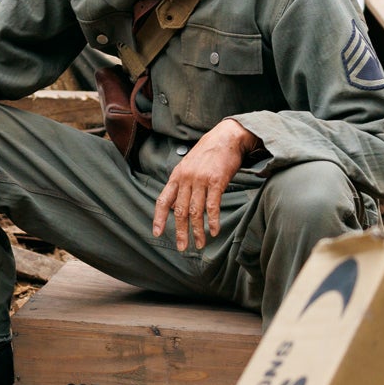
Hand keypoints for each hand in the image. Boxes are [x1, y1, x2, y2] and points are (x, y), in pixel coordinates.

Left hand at [152, 119, 260, 251]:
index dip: (159, 218)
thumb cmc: (208, 153)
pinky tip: (214, 231)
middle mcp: (186, 178)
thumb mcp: (188, 165)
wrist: (226, 137)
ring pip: (195, 211)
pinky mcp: (216, 181)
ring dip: (197, 231)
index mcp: (176, 176)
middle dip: (180, 232)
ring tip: (200, 244)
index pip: (163, 200)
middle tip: (183, 247)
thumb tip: (178, 205)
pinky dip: (213, 221)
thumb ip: (182, 184)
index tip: (157, 233)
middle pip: (180, 211)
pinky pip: (212, 206)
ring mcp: (200, 180)